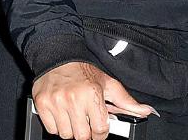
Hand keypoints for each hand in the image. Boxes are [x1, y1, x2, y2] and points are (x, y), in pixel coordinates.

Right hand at [31, 62, 154, 139]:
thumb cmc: (83, 72)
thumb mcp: (107, 84)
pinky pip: (51, 129)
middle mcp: (73, 99)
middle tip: (85, 121)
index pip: (100, 131)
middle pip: (82, 136)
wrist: (57, 56)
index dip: (100, 132)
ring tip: (72, 116)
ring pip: (66, 134)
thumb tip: (146, 111)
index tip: (98, 127)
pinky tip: (61, 114)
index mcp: (92, 94)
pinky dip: (56, 125)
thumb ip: (127, 102)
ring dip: (71, 129)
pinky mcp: (42, 104)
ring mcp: (56, 102)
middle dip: (86, 132)